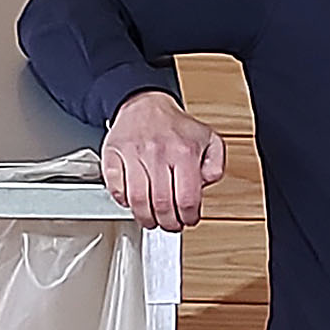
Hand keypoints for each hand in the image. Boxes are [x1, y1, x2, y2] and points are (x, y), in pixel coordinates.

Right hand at [99, 88, 224, 230]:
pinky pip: (116, 188)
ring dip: (146, 218)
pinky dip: (124, 202)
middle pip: (161, 204)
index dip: (188, 217)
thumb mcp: (209, 140)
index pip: (186, 199)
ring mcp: (133, 154)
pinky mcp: (113, 155)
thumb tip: (205, 185)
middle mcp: (158, 152)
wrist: (145, 104)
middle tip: (171, 225)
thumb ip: (215, 165)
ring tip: (153, 220)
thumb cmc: (176, 127)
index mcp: (184, 151)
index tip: (188, 220)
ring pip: (137, 200)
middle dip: (168, 223)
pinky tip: (134, 202)